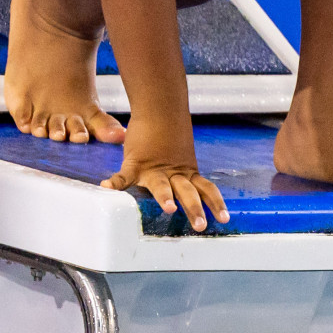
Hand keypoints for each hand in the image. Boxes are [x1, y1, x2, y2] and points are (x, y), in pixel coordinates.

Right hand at [100, 116, 229, 232]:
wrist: (159, 107)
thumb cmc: (169, 132)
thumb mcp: (181, 156)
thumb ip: (183, 174)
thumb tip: (188, 188)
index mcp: (186, 172)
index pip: (206, 190)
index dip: (216, 204)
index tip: (225, 219)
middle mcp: (173, 173)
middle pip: (187, 192)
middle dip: (194, 209)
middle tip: (200, 225)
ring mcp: (153, 169)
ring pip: (161, 186)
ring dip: (165, 198)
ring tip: (169, 209)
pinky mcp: (134, 163)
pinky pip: (123, 176)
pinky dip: (115, 182)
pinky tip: (107, 188)